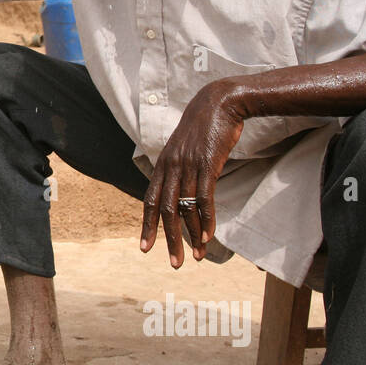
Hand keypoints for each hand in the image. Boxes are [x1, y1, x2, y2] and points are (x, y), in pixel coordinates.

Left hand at [140, 80, 245, 267]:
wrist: (220, 101)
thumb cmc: (205, 127)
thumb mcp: (185, 148)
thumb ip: (179, 167)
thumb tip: (180, 188)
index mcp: (163, 164)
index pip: (150, 201)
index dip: (147, 225)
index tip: (145, 248)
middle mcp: (171, 167)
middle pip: (165, 211)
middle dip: (169, 239)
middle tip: (174, 263)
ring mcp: (188, 165)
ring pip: (185, 208)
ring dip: (191, 235)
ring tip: (198, 256)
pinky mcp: (207, 164)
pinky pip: (203, 198)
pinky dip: (205, 220)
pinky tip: (208, 236)